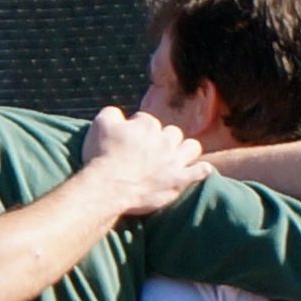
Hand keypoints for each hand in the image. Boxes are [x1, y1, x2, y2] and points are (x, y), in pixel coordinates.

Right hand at [75, 105, 206, 215]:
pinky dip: (200, 170)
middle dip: (163, 139)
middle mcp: (165, 139)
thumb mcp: (100, 124)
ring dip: (184, 150)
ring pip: (190, 147)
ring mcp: (175, 160)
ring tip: (175, 157)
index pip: (146, 121)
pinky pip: (200, 171)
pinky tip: (197, 170)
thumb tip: (119, 114)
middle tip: (150, 151)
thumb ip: (112, 113)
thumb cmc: (102, 155)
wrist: (109, 187)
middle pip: (171, 133)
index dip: (136, 130)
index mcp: (147, 124)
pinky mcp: (179, 180)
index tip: (128, 141)